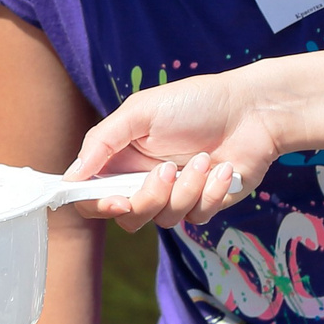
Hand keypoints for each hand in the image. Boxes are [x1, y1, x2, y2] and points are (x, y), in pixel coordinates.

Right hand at [66, 66, 283, 229]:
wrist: (252, 111)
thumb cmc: (195, 103)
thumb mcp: (140, 111)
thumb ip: (102, 142)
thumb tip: (71, 176)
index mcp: (121, 158)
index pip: (91, 196)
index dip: (97, 205)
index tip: (117, 200)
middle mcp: (143, 180)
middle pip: (128, 217)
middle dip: (150, 198)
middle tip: (168, 170)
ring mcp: (174, 195)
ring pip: (165, 220)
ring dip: (187, 190)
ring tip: (205, 160)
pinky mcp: (204, 204)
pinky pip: (197, 217)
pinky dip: (212, 192)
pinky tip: (223, 168)